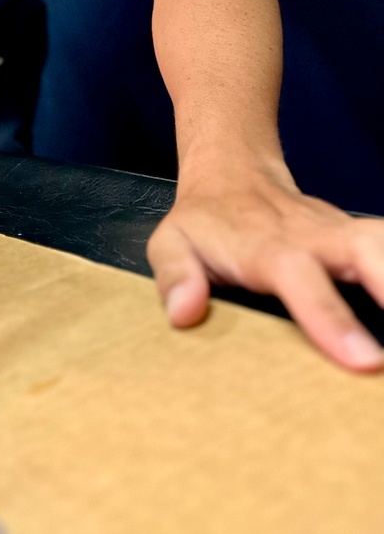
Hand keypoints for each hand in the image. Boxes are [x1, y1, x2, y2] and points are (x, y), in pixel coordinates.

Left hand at [148, 162, 383, 371]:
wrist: (232, 173)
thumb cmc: (204, 220)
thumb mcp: (170, 242)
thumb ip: (175, 275)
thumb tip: (185, 312)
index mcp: (266, 246)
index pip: (300, 277)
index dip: (331, 317)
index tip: (364, 360)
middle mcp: (313, 236)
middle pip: (366, 248)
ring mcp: (342, 233)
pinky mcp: (359, 237)